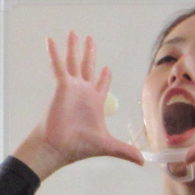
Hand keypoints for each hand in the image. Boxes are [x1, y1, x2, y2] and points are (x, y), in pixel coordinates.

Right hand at [16, 33, 143, 175]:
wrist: (59, 147)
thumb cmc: (78, 146)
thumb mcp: (107, 145)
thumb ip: (125, 150)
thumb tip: (143, 161)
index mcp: (95, 102)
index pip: (101, 85)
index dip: (105, 76)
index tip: (106, 68)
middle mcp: (83, 92)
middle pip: (88, 67)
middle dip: (90, 53)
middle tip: (90, 39)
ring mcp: (72, 88)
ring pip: (74, 62)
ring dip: (74, 47)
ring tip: (74, 32)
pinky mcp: (62, 86)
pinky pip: (58, 65)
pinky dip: (54, 52)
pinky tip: (51, 39)